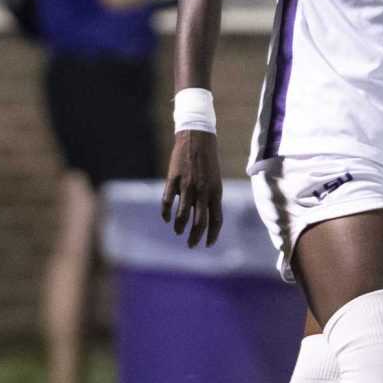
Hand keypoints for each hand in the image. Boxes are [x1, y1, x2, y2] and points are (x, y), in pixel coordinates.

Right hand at [161, 129, 223, 244]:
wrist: (197, 137)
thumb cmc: (208, 161)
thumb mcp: (215, 180)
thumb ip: (210, 198)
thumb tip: (204, 218)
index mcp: (216, 192)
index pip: (216, 220)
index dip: (212, 235)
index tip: (207, 244)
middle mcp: (203, 191)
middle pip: (200, 222)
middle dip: (195, 237)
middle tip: (191, 245)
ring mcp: (187, 185)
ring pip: (183, 215)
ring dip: (179, 227)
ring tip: (178, 231)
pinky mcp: (173, 179)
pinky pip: (167, 201)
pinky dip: (166, 213)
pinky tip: (165, 218)